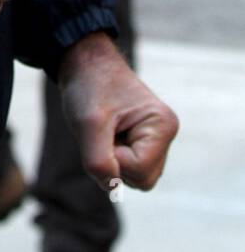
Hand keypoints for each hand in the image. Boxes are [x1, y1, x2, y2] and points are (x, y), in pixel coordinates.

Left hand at [58, 32, 179, 192]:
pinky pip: (129, 170)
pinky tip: (107, 135)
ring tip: (104, 132)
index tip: (103, 130)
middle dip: (115, 164)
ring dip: (112, 161)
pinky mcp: (144, 142)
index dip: (113, 158)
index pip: (140, 171)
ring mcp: (156, 140)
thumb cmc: (89, 88)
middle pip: (142, 181)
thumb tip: (112, 187)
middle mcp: (166, 135)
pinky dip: (112, 158)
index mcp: (162, 126)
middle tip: (102, 133)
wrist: (85, 64)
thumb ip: (99, 161)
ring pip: (135, 178)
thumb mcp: (88, 124)